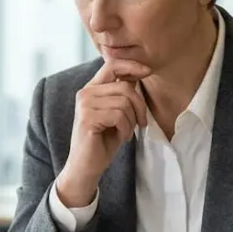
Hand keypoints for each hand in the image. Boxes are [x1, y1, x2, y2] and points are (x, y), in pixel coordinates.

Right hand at [57, 59, 151, 205]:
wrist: (86, 166)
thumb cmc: (103, 141)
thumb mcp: (116, 114)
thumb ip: (122, 94)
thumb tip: (137, 75)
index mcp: (91, 89)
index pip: (112, 65)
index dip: (132, 65)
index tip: (147, 71)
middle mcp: (85, 93)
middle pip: (125, 87)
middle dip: (140, 106)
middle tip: (142, 123)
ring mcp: (85, 105)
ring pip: (124, 102)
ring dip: (132, 121)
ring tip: (126, 132)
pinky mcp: (87, 118)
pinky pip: (119, 115)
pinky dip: (126, 129)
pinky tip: (121, 137)